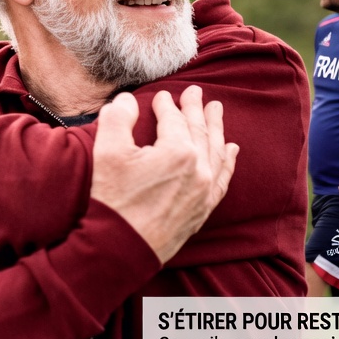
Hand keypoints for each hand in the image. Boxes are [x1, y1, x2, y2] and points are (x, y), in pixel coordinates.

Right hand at [90, 87, 239, 263]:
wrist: (121, 247)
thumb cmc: (113, 199)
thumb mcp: (108, 152)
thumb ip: (118, 118)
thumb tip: (127, 100)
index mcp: (178, 151)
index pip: (174, 120)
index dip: (167, 105)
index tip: (162, 96)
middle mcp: (199, 168)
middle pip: (199, 130)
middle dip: (196, 109)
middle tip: (197, 92)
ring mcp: (205, 189)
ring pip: (215, 151)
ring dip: (216, 128)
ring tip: (216, 110)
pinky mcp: (204, 208)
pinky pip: (223, 178)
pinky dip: (227, 161)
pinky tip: (231, 150)